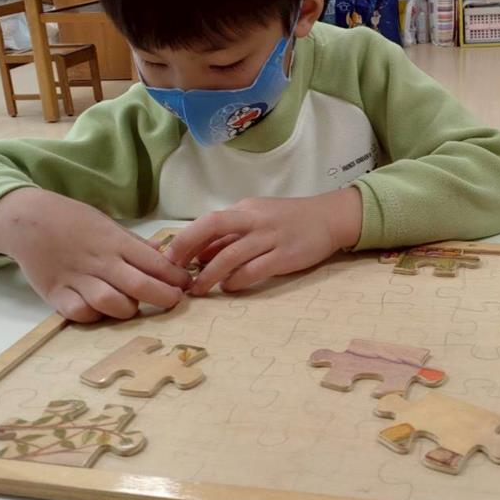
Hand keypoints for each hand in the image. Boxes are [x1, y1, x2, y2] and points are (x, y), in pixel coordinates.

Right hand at [0, 188, 191, 321]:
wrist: (26, 219)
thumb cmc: (72, 220)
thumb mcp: (107, 224)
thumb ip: (133, 243)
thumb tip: (162, 254)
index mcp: (114, 242)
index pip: (153, 262)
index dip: (175, 276)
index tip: (187, 284)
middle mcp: (98, 261)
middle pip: (139, 286)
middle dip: (163, 297)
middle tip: (174, 301)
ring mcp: (75, 278)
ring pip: (110, 303)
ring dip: (127, 309)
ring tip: (133, 307)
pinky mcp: (54, 293)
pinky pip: (79, 313)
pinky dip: (93, 316)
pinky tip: (100, 312)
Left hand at [164, 188, 362, 294]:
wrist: (330, 218)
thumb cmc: (290, 221)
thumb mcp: (257, 220)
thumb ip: (231, 237)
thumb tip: (199, 255)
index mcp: (244, 209)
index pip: (207, 222)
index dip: (184, 240)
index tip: (168, 259)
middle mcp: (254, 219)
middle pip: (213, 226)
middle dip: (187, 247)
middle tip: (174, 272)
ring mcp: (270, 237)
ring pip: (231, 254)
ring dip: (209, 274)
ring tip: (198, 289)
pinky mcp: (285, 255)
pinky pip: (255, 270)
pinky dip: (237, 280)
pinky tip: (229, 287)